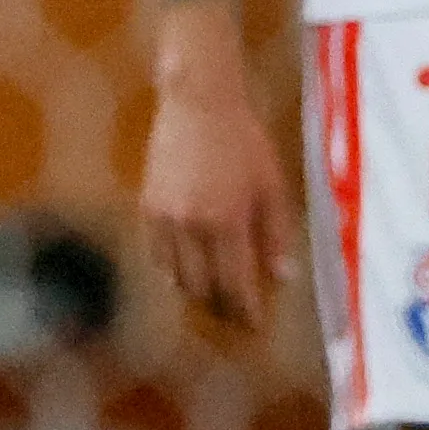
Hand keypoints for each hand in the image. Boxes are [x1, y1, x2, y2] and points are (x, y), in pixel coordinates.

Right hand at [139, 19, 293, 335]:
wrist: (197, 102)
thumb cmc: (244, 140)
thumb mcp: (272, 185)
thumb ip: (276, 233)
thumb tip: (281, 277)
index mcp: (227, 221)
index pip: (235, 284)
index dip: (245, 311)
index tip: (254, 327)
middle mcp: (191, 226)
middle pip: (202, 288)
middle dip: (220, 307)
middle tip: (235, 314)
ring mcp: (164, 218)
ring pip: (175, 276)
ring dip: (196, 292)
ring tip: (212, 295)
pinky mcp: (147, 206)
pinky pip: (156, 254)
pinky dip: (172, 269)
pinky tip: (187, 269)